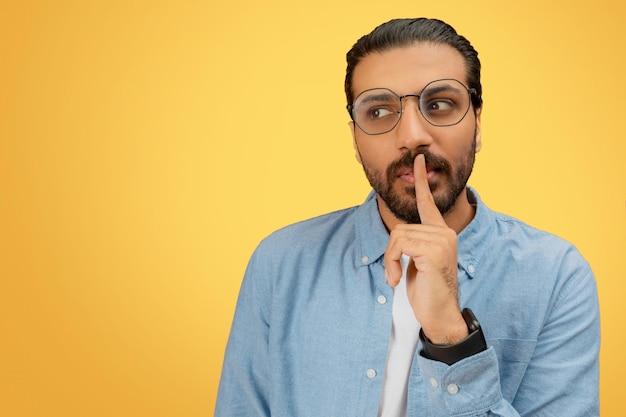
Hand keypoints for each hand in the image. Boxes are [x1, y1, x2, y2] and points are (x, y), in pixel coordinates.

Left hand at [384, 154, 467, 344]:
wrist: (440, 315)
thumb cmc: (427, 291)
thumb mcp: (417, 262)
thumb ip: (413, 243)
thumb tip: (399, 236)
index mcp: (440, 233)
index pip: (429, 203)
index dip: (422, 181)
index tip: (418, 160)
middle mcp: (444, 233)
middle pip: (400, 227)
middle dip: (390, 252)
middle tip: (395, 273)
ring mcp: (441, 241)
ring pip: (397, 236)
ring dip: (390, 260)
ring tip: (397, 277)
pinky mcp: (434, 251)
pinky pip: (398, 245)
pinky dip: (392, 263)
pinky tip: (398, 279)